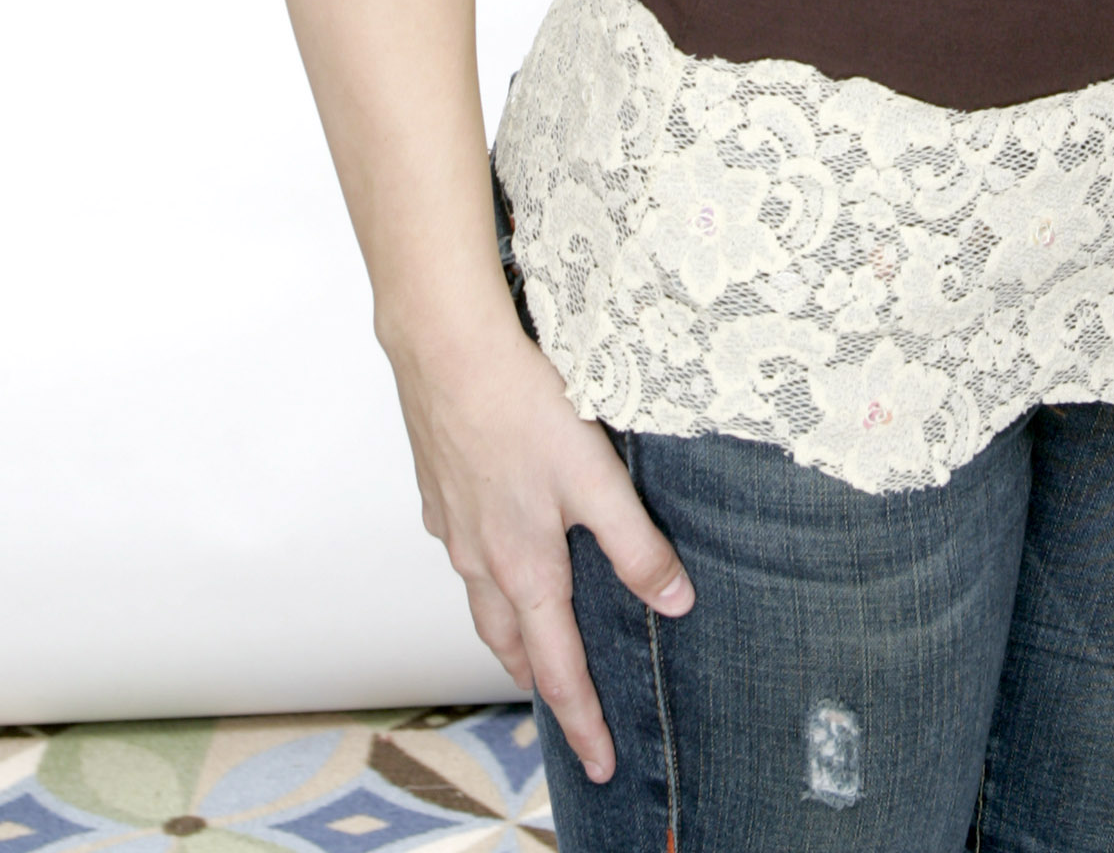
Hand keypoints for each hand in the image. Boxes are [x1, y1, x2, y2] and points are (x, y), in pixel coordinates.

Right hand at [389, 313, 693, 782]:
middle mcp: (481, 560)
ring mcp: (453, 527)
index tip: (601, 764)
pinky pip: (463, 552)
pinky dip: (484, 572)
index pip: (558, 669)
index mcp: (525, 568)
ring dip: (509, 634)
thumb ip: (636, 545)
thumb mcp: (597, 478)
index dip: (582, 721)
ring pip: (481, 602)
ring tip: (530, 645)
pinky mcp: (439, 490)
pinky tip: (498, 548)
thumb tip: (674, 603)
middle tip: (564, 711)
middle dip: (537, 684)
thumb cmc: (522, 406)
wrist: (447, 349)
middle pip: (509, 645)